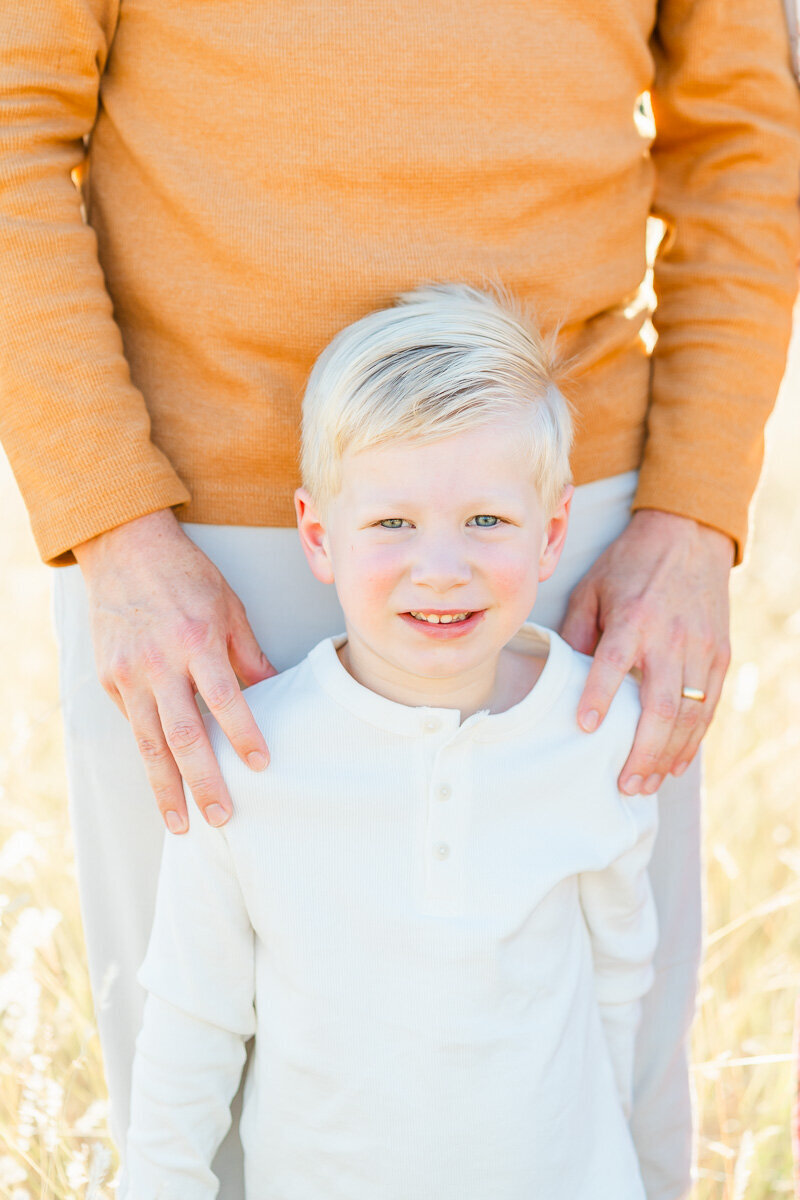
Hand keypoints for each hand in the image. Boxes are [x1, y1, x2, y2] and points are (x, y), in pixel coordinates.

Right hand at [73, 509, 275, 832]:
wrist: (126, 550)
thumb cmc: (188, 577)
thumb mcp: (230, 607)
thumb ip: (250, 655)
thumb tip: (276, 694)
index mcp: (197, 639)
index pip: (226, 698)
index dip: (243, 735)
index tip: (261, 766)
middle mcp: (160, 661)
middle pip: (183, 734)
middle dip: (203, 782)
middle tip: (222, 817)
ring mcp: (129, 673)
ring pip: (149, 743)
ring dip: (166, 788)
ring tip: (183, 824)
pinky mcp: (110, 678)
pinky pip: (133, 724)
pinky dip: (149, 756)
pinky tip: (164, 784)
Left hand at [559, 509, 733, 794]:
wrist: (687, 536)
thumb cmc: (629, 566)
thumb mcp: (591, 588)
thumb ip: (577, 633)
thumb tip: (562, 678)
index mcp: (633, 617)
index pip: (614, 662)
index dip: (600, 696)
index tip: (585, 728)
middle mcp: (671, 636)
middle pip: (660, 704)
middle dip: (642, 750)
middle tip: (624, 783)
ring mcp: (701, 648)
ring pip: (689, 715)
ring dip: (667, 755)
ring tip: (645, 783)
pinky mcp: (719, 655)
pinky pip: (708, 707)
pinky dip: (693, 740)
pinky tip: (674, 763)